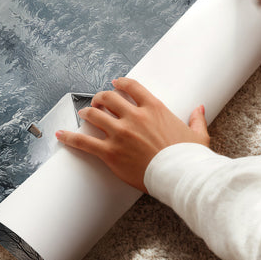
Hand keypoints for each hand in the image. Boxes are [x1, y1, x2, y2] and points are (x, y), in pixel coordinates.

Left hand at [55, 78, 208, 192]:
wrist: (181, 176)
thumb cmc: (190, 158)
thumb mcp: (198, 135)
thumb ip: (196, 119)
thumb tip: (199, 109)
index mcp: (154, 108)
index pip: (131, 87)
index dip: (120, 83)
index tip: (115, 84)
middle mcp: (134, 116)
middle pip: (108, 98)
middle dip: (100, 98)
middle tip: (97, 101)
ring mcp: (120, 133)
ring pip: (94, 115)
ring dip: (86, 113)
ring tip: (83, 114)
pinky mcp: (110, 152)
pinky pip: (84, 142)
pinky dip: (70, 137)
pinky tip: (61, 134)